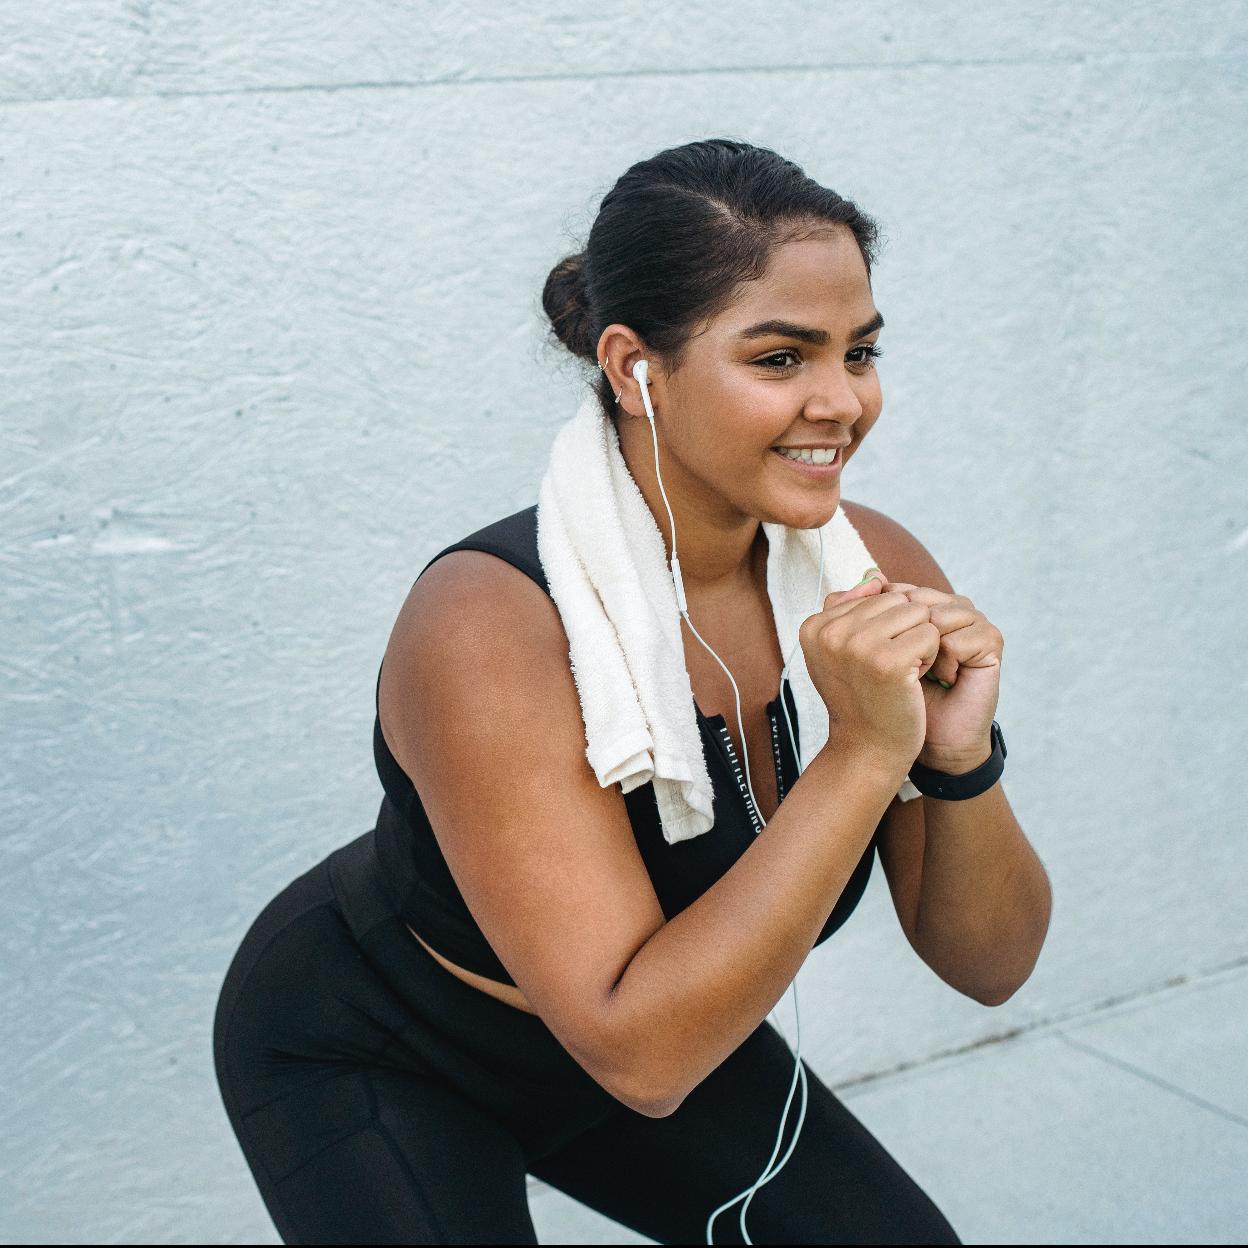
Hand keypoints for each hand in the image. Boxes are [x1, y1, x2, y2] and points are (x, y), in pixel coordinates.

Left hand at [882, 581, 1002, 771]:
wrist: (918, 738)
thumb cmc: (890, 696)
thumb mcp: (864, 652)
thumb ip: (855, 612)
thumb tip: (871, 575)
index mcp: (921, 606)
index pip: (898, 591)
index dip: (884, 624)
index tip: (880, 656)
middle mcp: (947, 608)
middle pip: (918, 600)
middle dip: (902, 639)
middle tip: (903, 669)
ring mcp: (971, 622)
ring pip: (938, 617)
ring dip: (923, 653)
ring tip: (923, 675)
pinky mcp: (990, 642)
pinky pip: (959, 639)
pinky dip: (946, 663)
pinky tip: (946, 679)